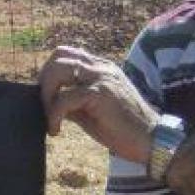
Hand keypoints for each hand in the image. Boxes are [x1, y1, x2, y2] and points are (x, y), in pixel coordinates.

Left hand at [38, 45, 159, 163]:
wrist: (150, 141)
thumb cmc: (123, 128)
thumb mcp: (92, 111)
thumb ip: (73, 101)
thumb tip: (48, 103)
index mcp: (102, 67)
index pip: (66, 53)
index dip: (49, 72)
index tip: (47, 97)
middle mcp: (102, 67)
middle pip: (59, 56)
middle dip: (44, 81)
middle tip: (45, 106)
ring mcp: (102, 78)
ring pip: (59, 70)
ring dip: (46, 94)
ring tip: (51, 117)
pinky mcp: (100, 94)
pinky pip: (65, 98)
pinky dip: (54, 114)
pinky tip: (56, 130)